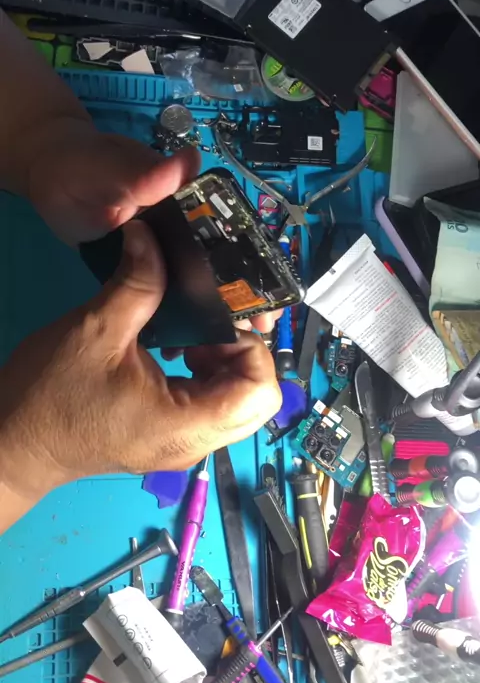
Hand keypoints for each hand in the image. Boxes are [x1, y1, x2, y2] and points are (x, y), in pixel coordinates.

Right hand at [0, 221, 280, 503]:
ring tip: (187, 337)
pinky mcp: (170, 440)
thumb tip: (150, 235)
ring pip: (237, 404)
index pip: (261, 391)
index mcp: (186, 424)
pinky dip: (206, 377)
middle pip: (257, 400)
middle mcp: (195, 444)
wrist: (12, 443)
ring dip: (224, 364)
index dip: (251, 347)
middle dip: (242, 355)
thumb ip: (138, 283)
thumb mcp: (96, 330)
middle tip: (205, 327)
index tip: (216, 318)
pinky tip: (174, 352)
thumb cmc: (51, 395)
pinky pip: (212, 407)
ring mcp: (184, 446)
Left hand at [27, 123, 279, 332]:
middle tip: (255, 334)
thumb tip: (189, 161)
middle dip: (241, 299)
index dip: (254, 267)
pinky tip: (184, 342)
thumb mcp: (115, 169)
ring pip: (197, 284)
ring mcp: (165, 249)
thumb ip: (148, 173)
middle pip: (222, 265)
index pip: (236, 233)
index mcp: (191, 197)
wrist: (49, 174)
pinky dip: (179, 316)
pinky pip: (167, 295)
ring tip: (225, 348)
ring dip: (212, 313)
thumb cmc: (83, 164)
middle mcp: (186, 225)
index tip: (267, 299)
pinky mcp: (142, 267)